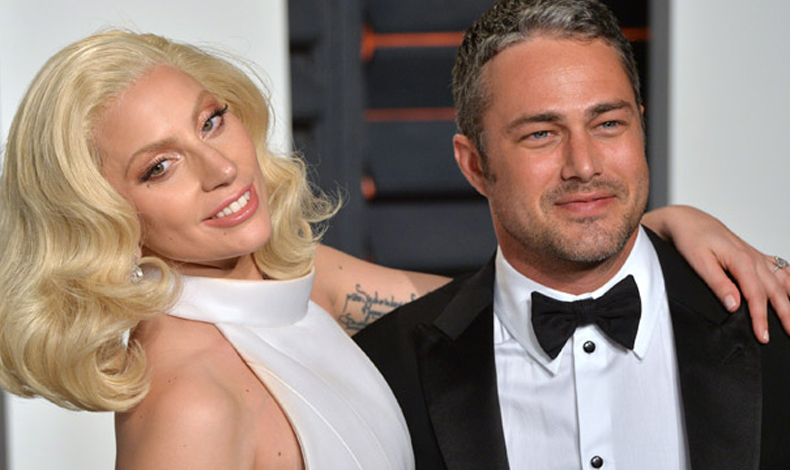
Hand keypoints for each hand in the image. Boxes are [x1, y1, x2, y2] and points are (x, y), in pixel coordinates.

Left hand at [643, 205, 789, 342]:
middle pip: (776, 291)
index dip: (761, 318)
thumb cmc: (691, 238)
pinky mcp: (755, 256)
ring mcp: (757, 257)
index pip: (756, 295)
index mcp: (742, 260)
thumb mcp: (699, 262)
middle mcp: (754, 258)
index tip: (763, 336)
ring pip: (783, 280)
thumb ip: (718, 284)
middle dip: (786, 315)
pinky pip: (780, 268)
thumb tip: (733, 305)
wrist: (689, 220)